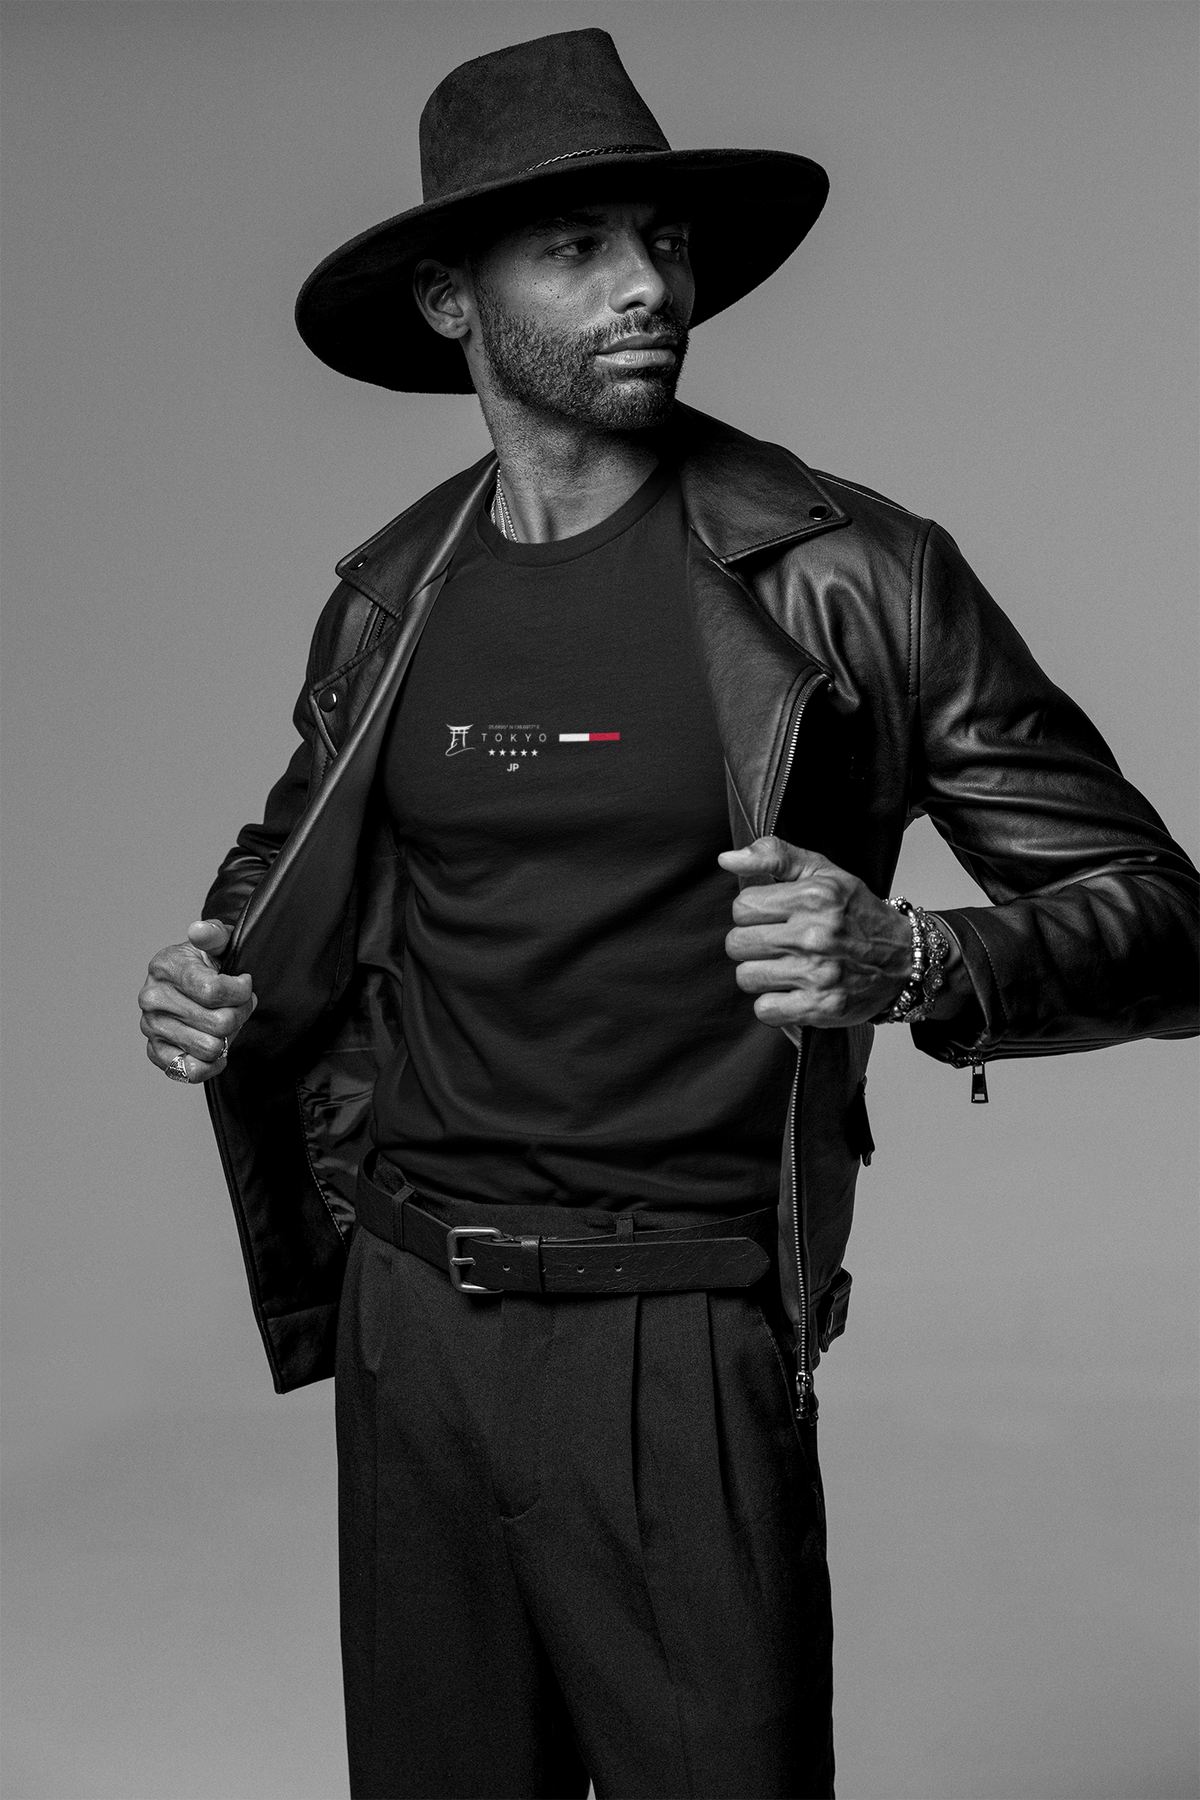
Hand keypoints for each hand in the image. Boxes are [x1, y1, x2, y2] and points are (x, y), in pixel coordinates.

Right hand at [139, 920, 255, 1083]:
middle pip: (218, 1023)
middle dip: (239, 1014)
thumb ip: (214, 934)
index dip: (241, 991)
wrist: (188, 985)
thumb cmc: (207, 963)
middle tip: (240, 1005)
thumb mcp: (216, 943)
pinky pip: (192, 1071)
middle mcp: (152, 998)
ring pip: (209, 1048)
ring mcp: (151, 1027)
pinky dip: (212, 1063)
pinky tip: (217, 1047)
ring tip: (225, 1022)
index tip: (244, 984)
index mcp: (165, 966)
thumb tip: (200, 930)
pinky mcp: (155, 1052)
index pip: (214, 991)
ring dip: (227, 1038)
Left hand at [719, 837, 912, 1030]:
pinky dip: (773, 1004)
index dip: (752, 913)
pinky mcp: (821, 1007)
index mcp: (813, 897)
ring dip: (760, 974)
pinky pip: (765, 1009)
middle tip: (776, 944)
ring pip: (746, 977)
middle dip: (752, 944)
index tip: (772, 918)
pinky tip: (792, 991)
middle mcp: (815, 935)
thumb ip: (774, 856)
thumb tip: (726, 859)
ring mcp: (818, 973)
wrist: (905, 959)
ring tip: (785, 967)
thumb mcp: (823, 873)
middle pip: (737, 944)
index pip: (742, 907)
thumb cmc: (858, 914)